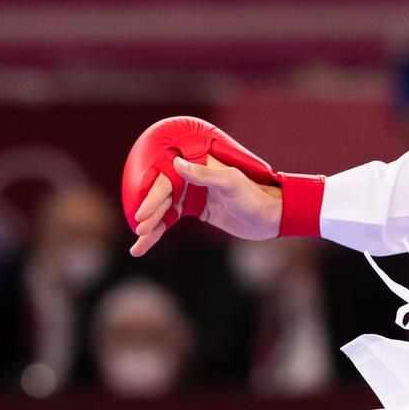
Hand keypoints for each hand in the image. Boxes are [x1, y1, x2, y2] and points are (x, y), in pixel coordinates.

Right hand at [130, 156, 282, 255]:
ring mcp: (192, 195)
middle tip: (141, 229)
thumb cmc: (252, 196)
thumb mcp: (230, 183)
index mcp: (198, 165)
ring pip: (163, 210)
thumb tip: (176, 163)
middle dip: (149, 213)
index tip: (143, 213)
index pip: (168, 180)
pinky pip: (170, 220)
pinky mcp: (195, 210)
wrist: (269, 216)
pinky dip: (157, 232)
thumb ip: (204, 174)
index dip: (153, 196)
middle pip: (162, 195)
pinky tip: (144, 246)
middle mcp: (192, 178)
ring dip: (150, 226)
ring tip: (139, 244)